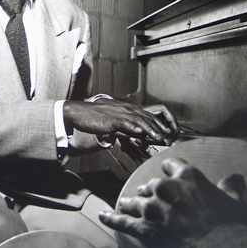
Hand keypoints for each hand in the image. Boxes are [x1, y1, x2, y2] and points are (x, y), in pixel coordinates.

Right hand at [63, 99, 177, 146]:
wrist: (79, 113)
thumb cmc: (94, 118)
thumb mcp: (114, 121)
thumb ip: (126, 127)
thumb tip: (136, 134)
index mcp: (127, 109)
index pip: (147, 116)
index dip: (158, 125)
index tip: (166, 134)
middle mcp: (125, 109)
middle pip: (146, 118)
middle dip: (158, 128)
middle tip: (167, 138)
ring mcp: (118, 113)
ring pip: (138, 121)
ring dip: (150, 129)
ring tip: (158, 137)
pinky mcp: (110, 119)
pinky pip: (124, 123)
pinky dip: (133, 127)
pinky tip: (140, 132)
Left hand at [99, 158, 246, 247]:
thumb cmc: (230, 226)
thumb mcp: (234, 201)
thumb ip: (230, 186)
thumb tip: (237, 178)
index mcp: (186, 177)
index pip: (170, 164)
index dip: (169, 169)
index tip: (167, 173)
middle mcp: (166, 189)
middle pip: (151, 185)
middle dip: (149, 191)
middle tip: (147, 196)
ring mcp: (153, 209)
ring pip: (135, 202)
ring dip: (129, 203)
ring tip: (124, 204)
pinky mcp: (145, 229)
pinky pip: (123, 222)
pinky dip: (111, 219)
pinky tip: (102, 216)